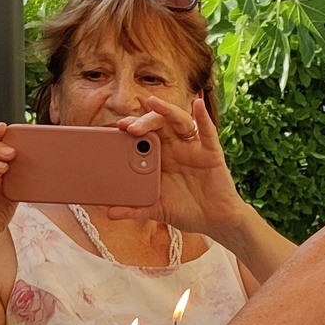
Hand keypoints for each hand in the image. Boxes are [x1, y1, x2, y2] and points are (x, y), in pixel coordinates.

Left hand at [109, 96, 249, 240]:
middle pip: (159, 124)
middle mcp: (176, 147)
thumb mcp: (156, 209)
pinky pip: (208, 132)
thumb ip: (135, 209)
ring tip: (153, 102)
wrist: (213, 222)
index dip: (131, 128)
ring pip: (180, 121)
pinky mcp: (211, 153)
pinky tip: (198, 105)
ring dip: (166, 111)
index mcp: (161, 157)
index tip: (116, 128)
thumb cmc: (186, 211)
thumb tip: (110, 213)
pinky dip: (203, 117)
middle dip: (143, 121)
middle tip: (128, 126)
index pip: (144, 135)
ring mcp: (194, 148)